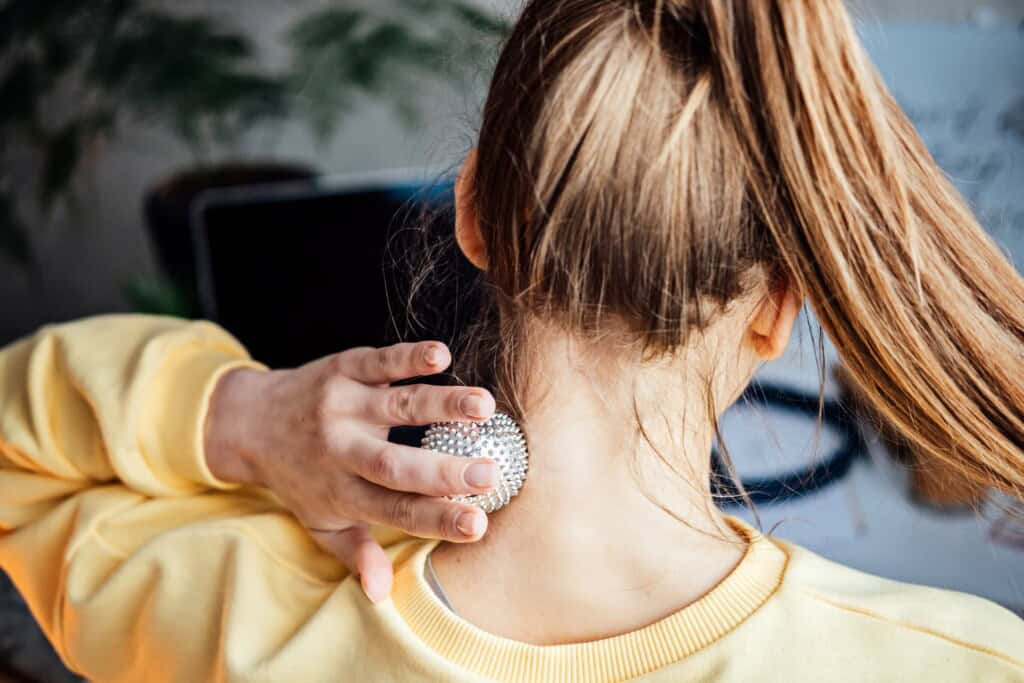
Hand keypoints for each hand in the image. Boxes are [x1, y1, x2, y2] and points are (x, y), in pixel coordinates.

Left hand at [203, 341, 496, 601]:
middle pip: (395, 465)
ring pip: (397, 406)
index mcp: (343, 493)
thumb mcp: (320, 523)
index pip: (395, 510)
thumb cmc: (298, 478)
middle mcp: (341, 451)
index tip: (478, 524)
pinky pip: (379, 362)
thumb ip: (355, 554)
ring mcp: (342, 406)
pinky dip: (408, 358)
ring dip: (442, 405)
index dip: (437, 518)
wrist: (249, 421)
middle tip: (490, 475)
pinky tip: (441, 356)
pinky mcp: (342, 369)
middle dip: (445, 471)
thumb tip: (381, 594)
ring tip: (484, 408)